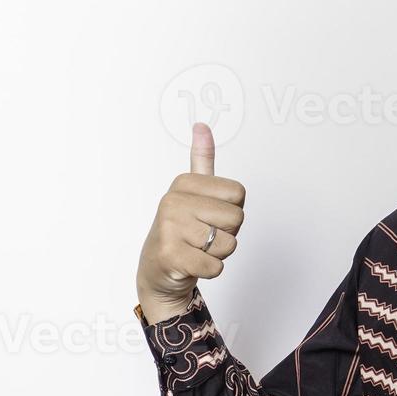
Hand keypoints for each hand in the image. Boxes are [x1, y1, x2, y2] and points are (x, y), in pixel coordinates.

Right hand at [135, 123, 245, 324]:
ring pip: (229, 244)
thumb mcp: (193, 193)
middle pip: (237, 218)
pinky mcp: (170, 256)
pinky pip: (217, 265)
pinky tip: (192, 264)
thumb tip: (201, 125)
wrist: (158, 270)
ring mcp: (169, 228)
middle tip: (202, 236)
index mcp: (184, 182)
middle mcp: (173, 201)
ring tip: (196, 249)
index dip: (231, 210)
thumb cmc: (183, 230)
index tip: (209, 216)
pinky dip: (211, 270)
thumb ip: (201, 160)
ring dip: (218, 253)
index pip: (239, 194)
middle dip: (226, 233)